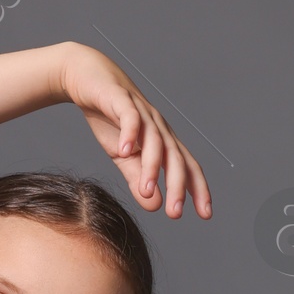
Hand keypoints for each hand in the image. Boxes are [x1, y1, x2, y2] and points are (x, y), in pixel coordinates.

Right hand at [59, 43, 211, 219]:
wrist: (87, 79)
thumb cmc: (110, 119)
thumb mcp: (123, 157)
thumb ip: (138, 180)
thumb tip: (155, 205)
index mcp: (163, 141)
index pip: (186, 166)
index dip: (197, 189)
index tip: (206, 214)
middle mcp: (158, 126)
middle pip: (174, 157)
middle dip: (177, 185)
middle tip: (175, 213)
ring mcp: (141, 111)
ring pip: (154, 139)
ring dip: (151, 166)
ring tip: (146, 190)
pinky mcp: (120, 99)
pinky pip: (129, 116)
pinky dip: (129, 132)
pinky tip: (125, 149)